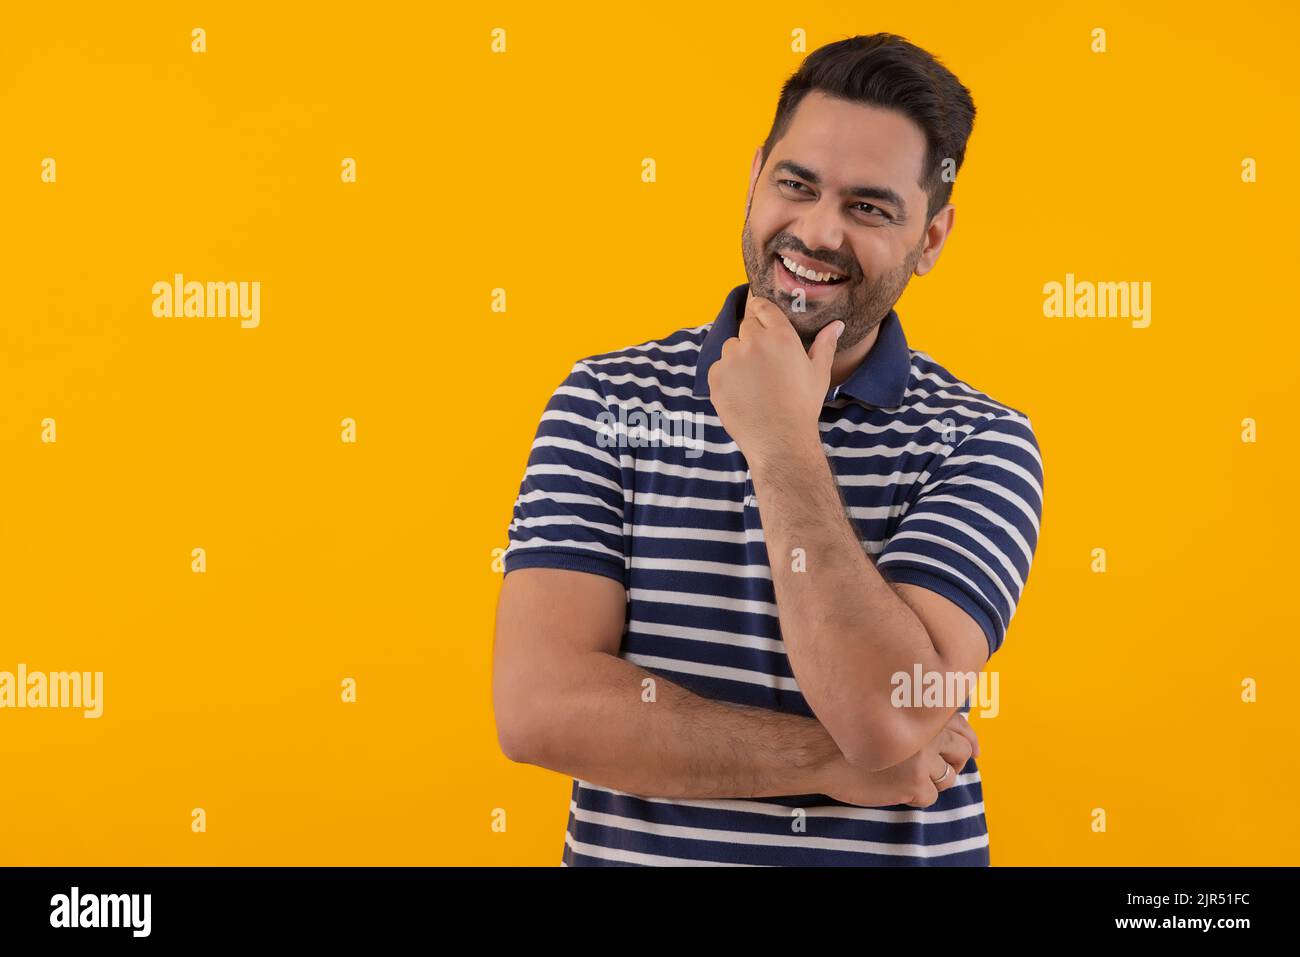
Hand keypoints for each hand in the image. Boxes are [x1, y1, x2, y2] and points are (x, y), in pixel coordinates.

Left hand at [706, 292, 843, 467]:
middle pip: (747, 326)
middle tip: (764, 363)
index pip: (763, 307)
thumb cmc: (802, 406)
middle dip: (754, 339)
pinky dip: (727, 376)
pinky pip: (719, 367)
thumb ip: (825, 344)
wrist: (779, 440)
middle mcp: (754, 342)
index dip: (760, 310)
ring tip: (754, 381)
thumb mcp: (819, 373)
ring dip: (739, 357)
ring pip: (731, 347)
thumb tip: (836, 325)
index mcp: (781, 336)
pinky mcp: (716, 377)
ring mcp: (732, 359)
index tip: (760, 315)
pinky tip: (742, 393)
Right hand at [819, 711, 978, 807]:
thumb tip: (950, 733)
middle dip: (954, 763)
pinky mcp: (914, 782)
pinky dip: (914, 796)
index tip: (974, 751)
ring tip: (907, 777)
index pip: (961, 725)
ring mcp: (923, 758)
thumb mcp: (886, 713)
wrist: (821, 753)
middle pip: (961, 752)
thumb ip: (917, 718)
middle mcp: (927, 732)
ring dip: (932, 781)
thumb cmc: (849, 733)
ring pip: (948, 778)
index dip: (969, 740)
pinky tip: (894, 787)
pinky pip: (929, 797)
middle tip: (938, 769)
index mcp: (921, 712)